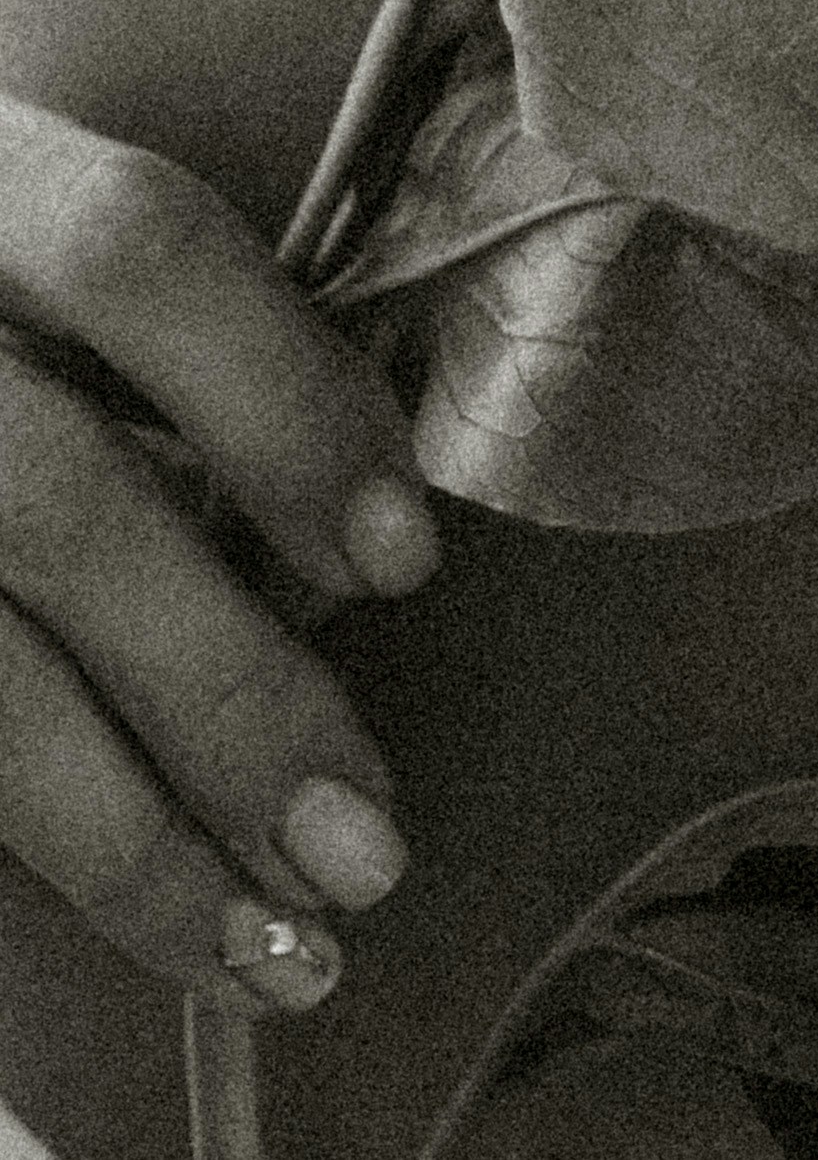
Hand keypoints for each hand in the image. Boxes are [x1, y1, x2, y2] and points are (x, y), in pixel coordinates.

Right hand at [0, 94, 437, 1007]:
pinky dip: (33, 850)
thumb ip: (179, 356)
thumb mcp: (58, 245)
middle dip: (221, 687)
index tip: (402, 558)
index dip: (280, 395)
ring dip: (126, 839)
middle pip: (49, 502)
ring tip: (279, 951)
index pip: (135, 249)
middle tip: (370, 842)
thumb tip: (349, 567)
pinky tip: (152, 920)